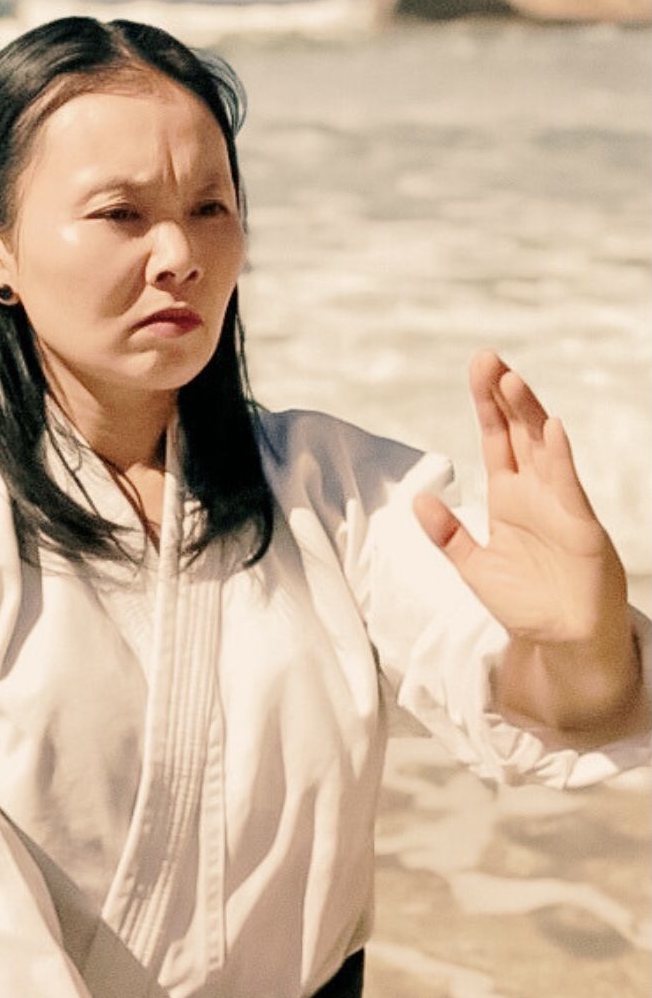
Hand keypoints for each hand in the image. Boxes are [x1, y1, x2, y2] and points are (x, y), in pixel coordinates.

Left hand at [414, 350, 645, 737]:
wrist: (563, 639)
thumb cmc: (526, 602)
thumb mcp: (474, 566)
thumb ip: (448, 534)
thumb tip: (419, 500)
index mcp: (509, 497)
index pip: (497, 439)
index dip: (486, 404)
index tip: (476, 369)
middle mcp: (536, 491)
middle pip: (518, 431)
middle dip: (503, 394)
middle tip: (486, 358)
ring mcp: (559, 504)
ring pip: (543, 446)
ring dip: (528, 412)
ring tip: (510, 378)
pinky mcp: (579, 524)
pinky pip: (568, 484)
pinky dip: (560, 455)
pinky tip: (550, 427)